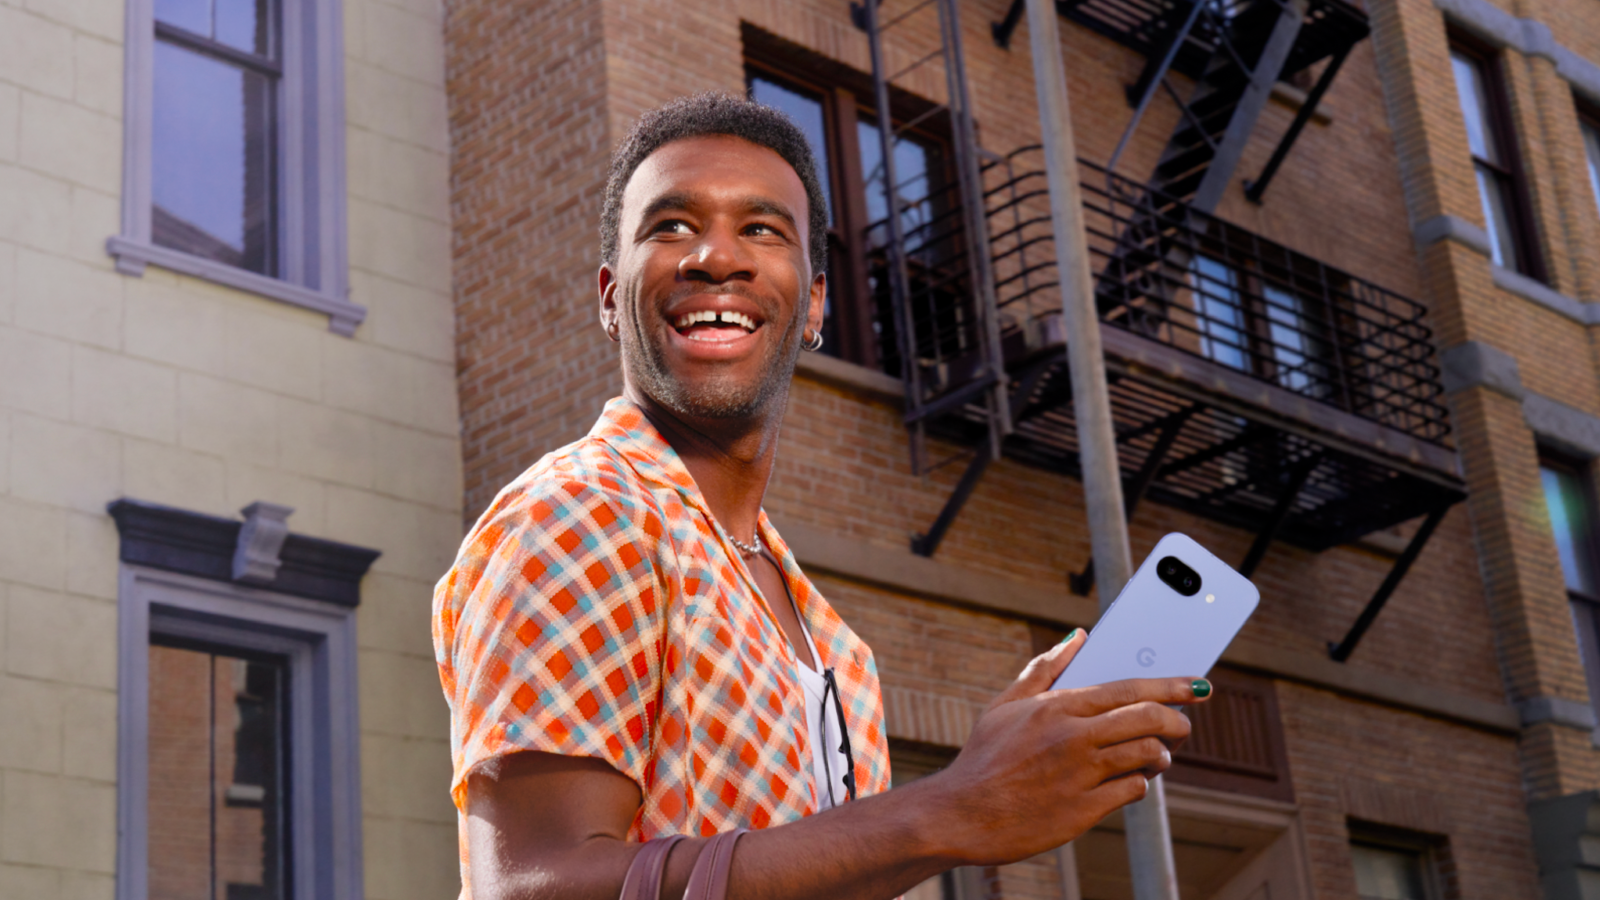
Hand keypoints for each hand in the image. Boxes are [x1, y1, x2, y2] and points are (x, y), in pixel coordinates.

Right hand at [924, 631, 1209, 866]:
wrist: (961, 815)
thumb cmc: (984, 759)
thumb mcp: (1006, 705)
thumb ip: (1044, 668)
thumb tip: (1078, 636)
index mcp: (1055, 706)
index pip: (1127, 688)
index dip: (1169, 686)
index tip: (1196, 685)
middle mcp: (1072, 737)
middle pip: (1147, 719)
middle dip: (1177, 721)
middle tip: (1185, 725)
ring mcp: (1080, 774)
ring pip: (1147, 755)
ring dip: (1161, 755)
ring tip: (1157, 755)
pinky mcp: (1083, 810)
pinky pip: (1132, 790)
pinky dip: (1140, 785)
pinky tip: (1131, 781)